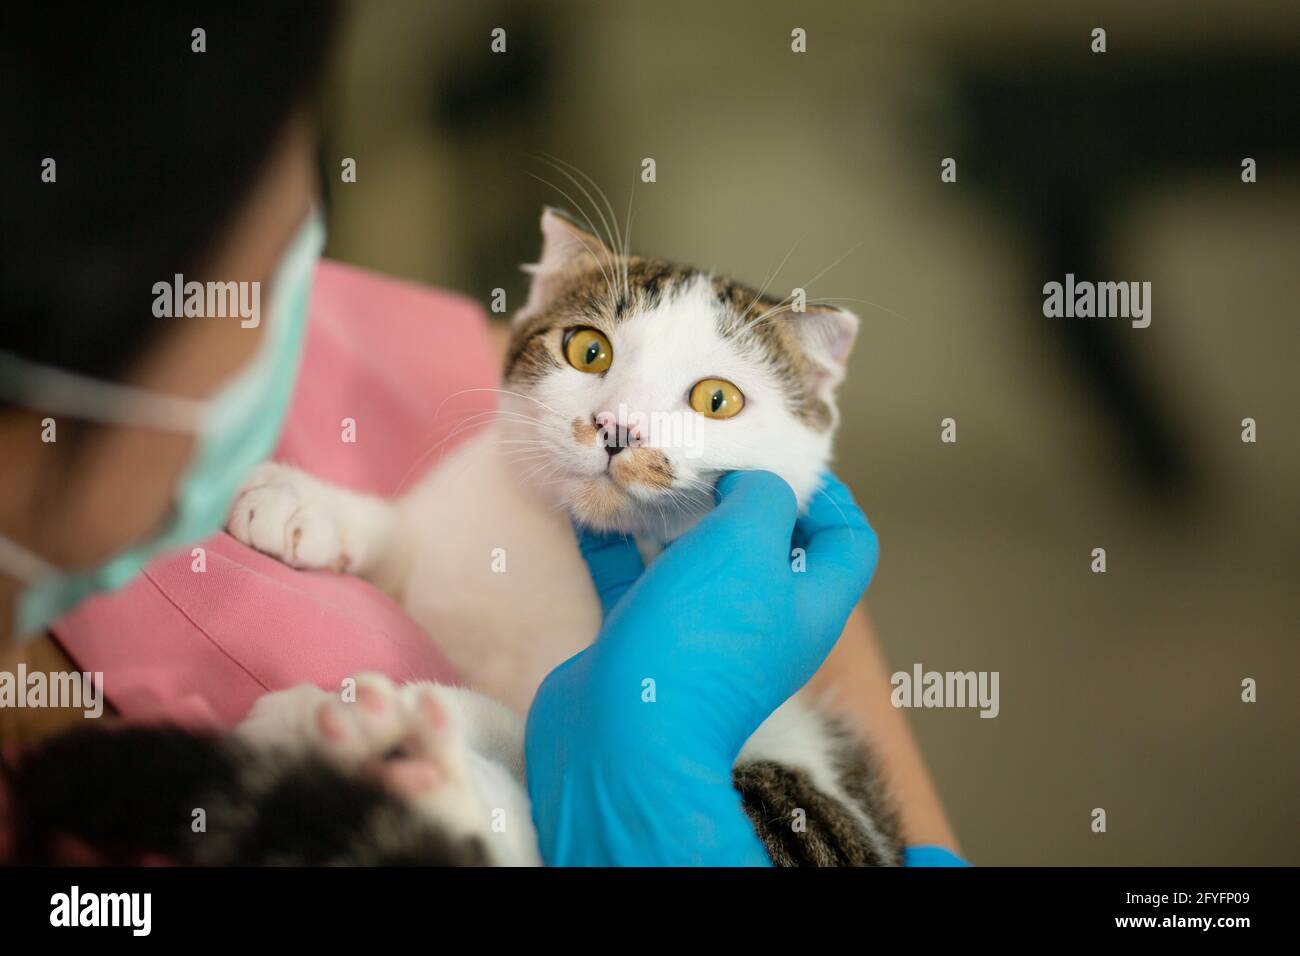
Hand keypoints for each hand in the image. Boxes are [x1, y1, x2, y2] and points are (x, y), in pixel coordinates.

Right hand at [524, 470, 878, 865]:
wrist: (621, 741)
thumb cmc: (700, 635)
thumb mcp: (749, 542)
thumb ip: (762, 495)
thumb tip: (746, 481)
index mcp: (809, 606)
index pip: (848, 541)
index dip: (830, 493)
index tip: (781, 456)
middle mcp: (761, 623)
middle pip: (766, 545)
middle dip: (737, 493)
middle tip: (705, 452)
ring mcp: (698, 636)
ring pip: (694, 560)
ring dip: (671, 514)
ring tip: (647, 467)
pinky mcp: (641, 644)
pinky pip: (632, 579)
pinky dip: (615, 543)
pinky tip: (590, 506)